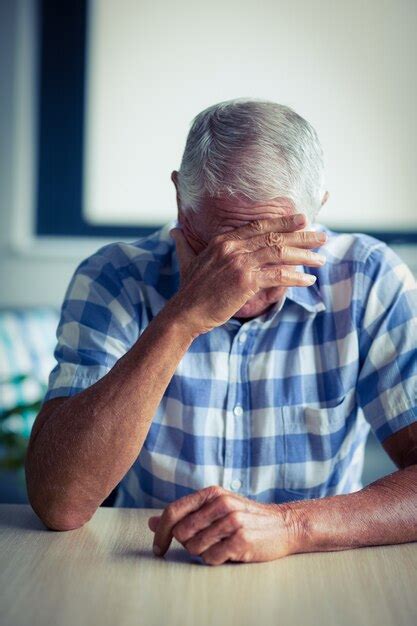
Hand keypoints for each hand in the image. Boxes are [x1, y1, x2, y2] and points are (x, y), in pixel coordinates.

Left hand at [147, 485, 297, 565]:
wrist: (283, 525)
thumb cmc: (245, 517)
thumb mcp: (215, 508)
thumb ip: (185, 514)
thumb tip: (150, 522)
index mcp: (211, 493)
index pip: (173, 511)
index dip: (160, 532)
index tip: (157, 548)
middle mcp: (221, 503)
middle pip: (181, 532)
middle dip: (186, 544)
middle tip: (202, 544)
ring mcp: (232, 521)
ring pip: (194, 547)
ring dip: (202, 552)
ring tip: (219, 545)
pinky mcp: (241, 540)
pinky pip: (211, 558)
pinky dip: (214, 560)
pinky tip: (227, 552)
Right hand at [168, 213, 326, 335]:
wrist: (184, 313)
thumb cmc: (188, 291)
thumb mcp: (187, 261)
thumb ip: (184, 244)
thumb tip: (174, 231)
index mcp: (222, 240)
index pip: (258, 225)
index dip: (282, 221)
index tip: (302, 219)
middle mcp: (232, 247)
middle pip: (274, 236)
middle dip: (302, 235)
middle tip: (321, 236)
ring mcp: (239, 263)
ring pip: (280, 253)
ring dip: (304, 256)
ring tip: (320, 259)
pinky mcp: (246, 281)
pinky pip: (278, 275)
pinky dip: (296, 278)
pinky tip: (308, 281)